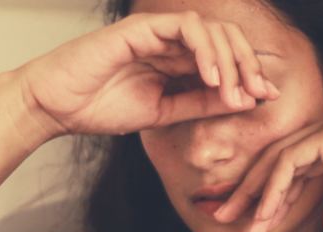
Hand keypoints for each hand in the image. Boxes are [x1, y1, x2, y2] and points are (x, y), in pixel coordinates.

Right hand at [16, 11, 279, 136]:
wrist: (56, 107)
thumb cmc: (99, 108)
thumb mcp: (164, 113)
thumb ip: (202, 104)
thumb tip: (245, 101)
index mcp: (177, 60)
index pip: (225, 57)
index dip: (249, 74)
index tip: (266, 98)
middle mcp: (170, 42)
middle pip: (226, 38)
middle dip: (248, 64)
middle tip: (259, 92)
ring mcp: (157, 31)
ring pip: (211, 29)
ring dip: (230, 60)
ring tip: (233, 90)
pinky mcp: (142, 27)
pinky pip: (186, 28)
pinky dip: (205, 50)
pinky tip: (211, 77)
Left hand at [213, 105, 322, 231]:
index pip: (293, 163)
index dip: (270, 191)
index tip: (253, 218)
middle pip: (274, 159)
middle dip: (247, 189)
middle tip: (222, 214)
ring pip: (276, 162)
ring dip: (254, 194)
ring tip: (235, 223)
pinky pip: (291, 165)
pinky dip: (274, 191)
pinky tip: (264, 215)